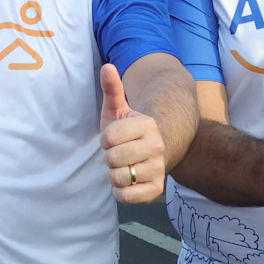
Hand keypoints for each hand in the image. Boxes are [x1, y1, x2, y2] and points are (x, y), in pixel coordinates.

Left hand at [101, 63, 165, 203]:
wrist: (153, 152)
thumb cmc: (128, 131)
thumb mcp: (118, 109)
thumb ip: (112, 89)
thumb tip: (107, 67)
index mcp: (147, 124)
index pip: (108, 137)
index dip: (105, 139)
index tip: (114, 138)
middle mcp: (156, 146)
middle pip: (112, 159)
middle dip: (109, 158)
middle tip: (119, 154)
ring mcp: (158, 168)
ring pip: (118, 178)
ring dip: (114, 175)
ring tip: (123, 167)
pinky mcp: (156, 189)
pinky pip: (127, 196)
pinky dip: (120, 192)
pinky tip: (126, 182)